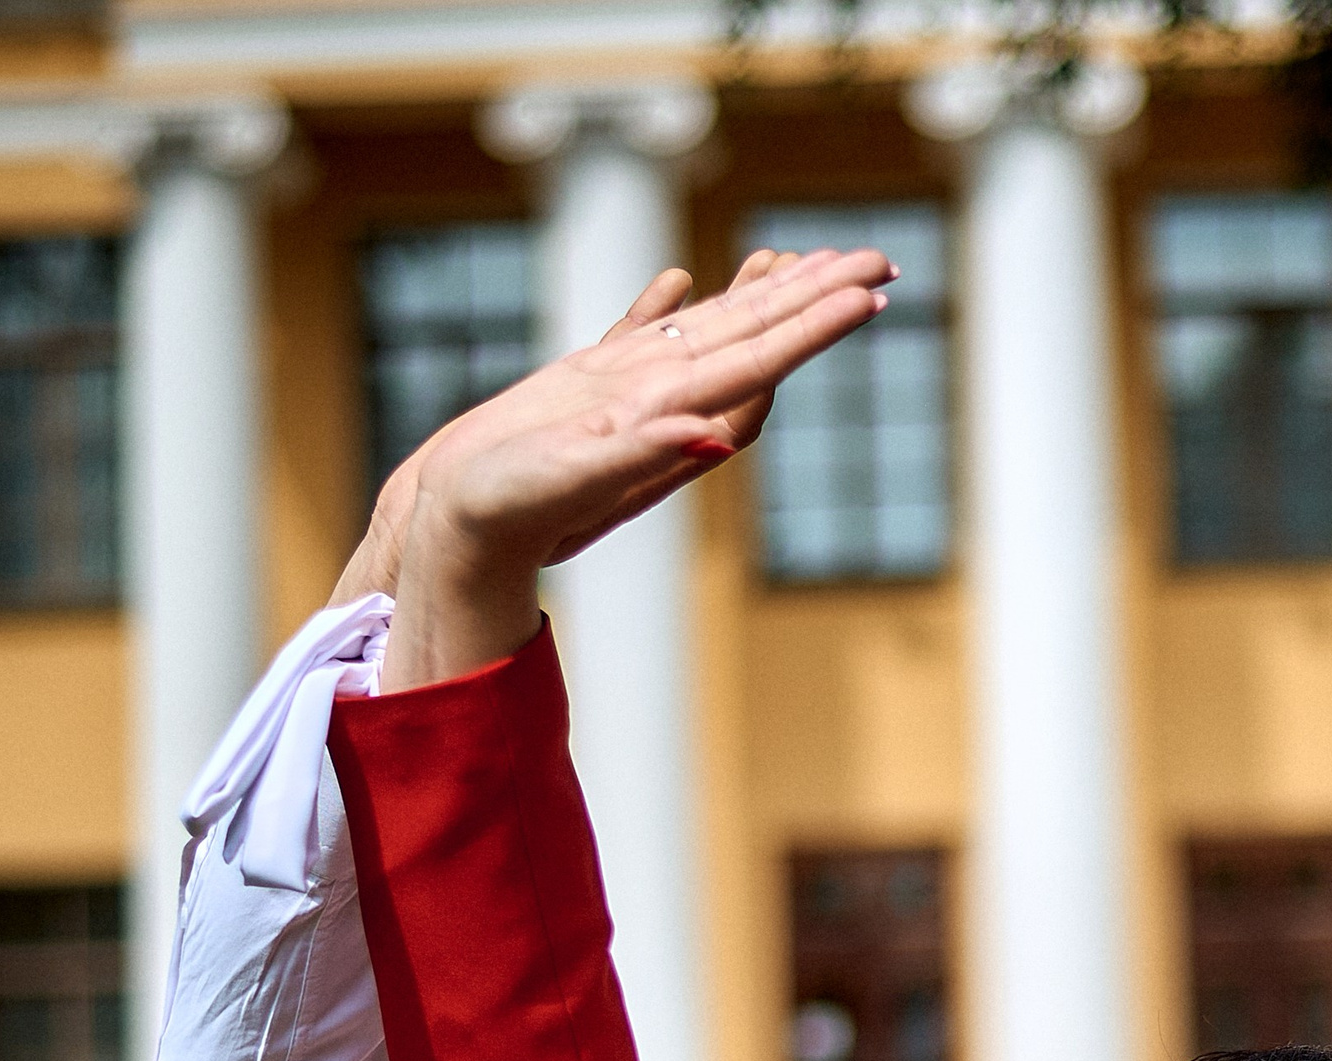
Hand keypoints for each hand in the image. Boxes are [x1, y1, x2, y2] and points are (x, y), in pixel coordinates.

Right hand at [371, 247, 891, 689]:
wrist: (456, 532)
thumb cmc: (508, 512)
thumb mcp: (575, 480)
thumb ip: (644, 454)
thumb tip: (712, 435)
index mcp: (668, 419)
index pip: (764, 362)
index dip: (818, 327)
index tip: (870, 293)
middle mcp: (663, 408)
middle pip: (759, 343)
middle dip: (816, 299)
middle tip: (875, 257)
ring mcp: (626, 400)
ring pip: (709, 336)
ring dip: (755, 297)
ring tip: (796, 258)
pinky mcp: (583, 397)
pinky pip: (640, 341)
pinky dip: (667, 308)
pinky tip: (682, 280)